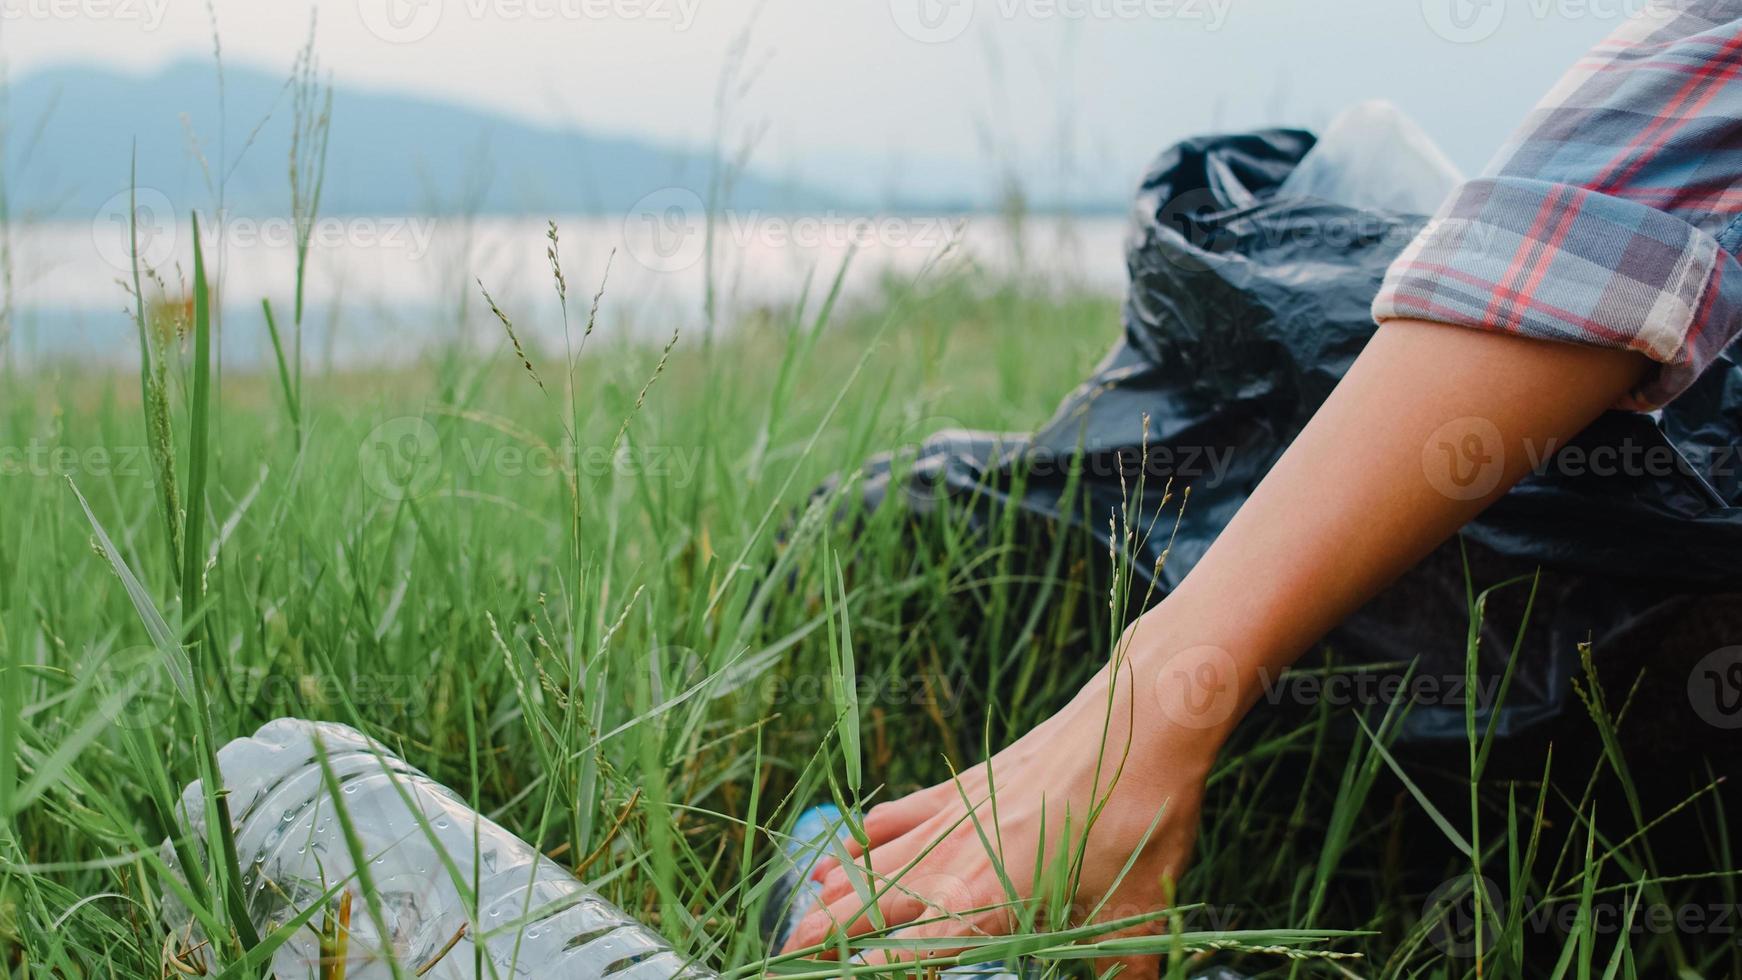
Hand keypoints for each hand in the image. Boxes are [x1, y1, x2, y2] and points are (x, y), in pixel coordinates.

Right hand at [779, 635, 1241, 977]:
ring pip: (874, 863)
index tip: (832, 979)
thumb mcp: (1137, 915)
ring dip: (833, 894)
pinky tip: (846, 842)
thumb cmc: (1140, 816)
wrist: (1139, 717)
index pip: (909, 955)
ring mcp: (954, 817)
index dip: (868, 974)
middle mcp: (956, 862)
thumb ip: (1120, 975)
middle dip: (821, 938)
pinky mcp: (965, 783)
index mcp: (989, 904)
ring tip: (798, 918)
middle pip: (869, 907)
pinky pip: (898, 814)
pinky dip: (866, 834)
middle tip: (783, 958)